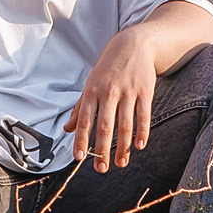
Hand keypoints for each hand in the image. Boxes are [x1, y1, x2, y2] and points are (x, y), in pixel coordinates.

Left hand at [66, 28, 160, 171]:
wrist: (134, 44)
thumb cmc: (109, 67)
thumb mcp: (91, 84)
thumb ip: (80, 108)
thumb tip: (67, 129)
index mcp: (92, 92)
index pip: (85, 120)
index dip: (81, 139)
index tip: (79, 157)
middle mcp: (109, 92)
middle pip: (105, 126)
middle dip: (102, 150)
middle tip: (101, 169)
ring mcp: (128, 92)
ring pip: (125, 124)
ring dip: (123, 147)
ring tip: (121, 163)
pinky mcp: (145, 91)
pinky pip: (143, 116)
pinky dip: (142, 133)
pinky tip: (139, 146)